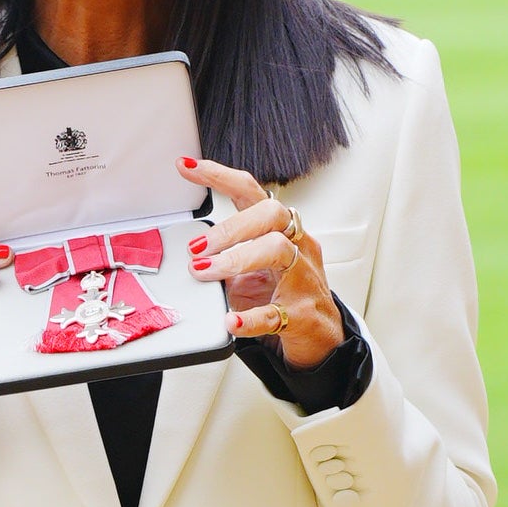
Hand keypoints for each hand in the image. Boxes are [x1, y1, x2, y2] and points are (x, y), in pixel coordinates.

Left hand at [180, 157, 344, 370]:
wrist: (320, 337)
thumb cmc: (285, 297)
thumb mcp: (251, 271)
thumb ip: (225, 258)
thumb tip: (190, 256)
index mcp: (282, 230)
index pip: (252, 192)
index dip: (220, 177)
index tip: (187, 168)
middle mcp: (297, 246)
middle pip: (272, 213)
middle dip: (231, 225)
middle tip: (197, 246)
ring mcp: (303, 278)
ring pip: (277, 250)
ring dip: (235, 258)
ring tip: (205, 271)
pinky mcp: (301, 314)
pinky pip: (274, 313)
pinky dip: (250, 318)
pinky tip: (230, 320)